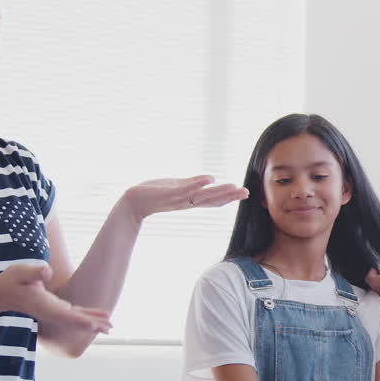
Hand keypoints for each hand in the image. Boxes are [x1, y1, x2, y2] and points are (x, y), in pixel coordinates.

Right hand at [0, 263, 110, 333]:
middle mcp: (50, 312)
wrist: (0, 293)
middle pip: (75, 321)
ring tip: (110, 326)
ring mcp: (53, 311)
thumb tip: (47, 272)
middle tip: (110, 328)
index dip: (80, 320)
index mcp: (44, 306)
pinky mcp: (54, 308)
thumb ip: (33, 272)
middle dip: (92, 325)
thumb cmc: (10, 281)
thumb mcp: (20, 272)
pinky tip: (98, 316)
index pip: (65, 315)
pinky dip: (87, 316)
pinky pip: (74, 314)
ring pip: (76, 319)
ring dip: (93, 323)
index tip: (94, 326)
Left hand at [121, 175, 248, 221]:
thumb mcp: (177, 186)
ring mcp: (179, 198)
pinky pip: (186, 189)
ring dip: (219, 191)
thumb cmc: (153, 194)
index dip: (228, 197)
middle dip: (229, 196)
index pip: (213, 200)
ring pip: (203, 196)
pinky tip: (210, 179)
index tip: (244, 193)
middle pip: (212, 200)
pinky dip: (198, 184)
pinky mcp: (169, 193)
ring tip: (234, 187)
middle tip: (247, 192)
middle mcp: (187, 202)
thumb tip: (211, 179)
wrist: (132, 202)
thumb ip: (193, 183)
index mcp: (190, 200)